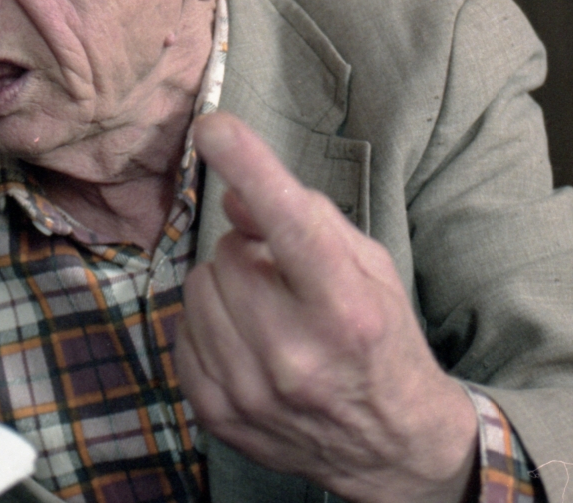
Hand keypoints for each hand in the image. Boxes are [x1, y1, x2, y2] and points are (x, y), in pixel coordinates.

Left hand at [176, 112, 478, 502]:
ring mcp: (250, 388)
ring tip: (267, 310)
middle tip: (282, 275)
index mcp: (345, 307)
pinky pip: (182, 332)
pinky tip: (248, 342)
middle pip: (229, 252)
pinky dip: (209, 325)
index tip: (214, 125)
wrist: (389, 447)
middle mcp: (295, 352)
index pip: (288, 222)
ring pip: (198, 288)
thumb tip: (241, 193)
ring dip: (227, 287)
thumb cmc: (383, 344)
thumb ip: (311, 221)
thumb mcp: (372, 270)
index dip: (249, 165)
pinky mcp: (217, 412)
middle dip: (250, 251)